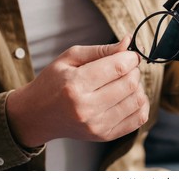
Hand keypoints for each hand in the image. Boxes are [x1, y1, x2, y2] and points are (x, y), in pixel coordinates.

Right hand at [6, 36, 148, 147]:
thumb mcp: (71, 58)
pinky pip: (139, 118)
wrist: (37, 115)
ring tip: (125, 82)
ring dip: (138, 86)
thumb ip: (102, 50)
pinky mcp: (105, 135)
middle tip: (126, 67)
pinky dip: (141, 103)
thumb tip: (128, 42)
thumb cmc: (54, 82)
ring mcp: (97, 125)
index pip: (118, 67)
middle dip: (134, 70)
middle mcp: (86, 108)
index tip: (129, 55)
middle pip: (130, 84)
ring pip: (138, 100)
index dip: (131, 57)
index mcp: (75, 84)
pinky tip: (130, 96)